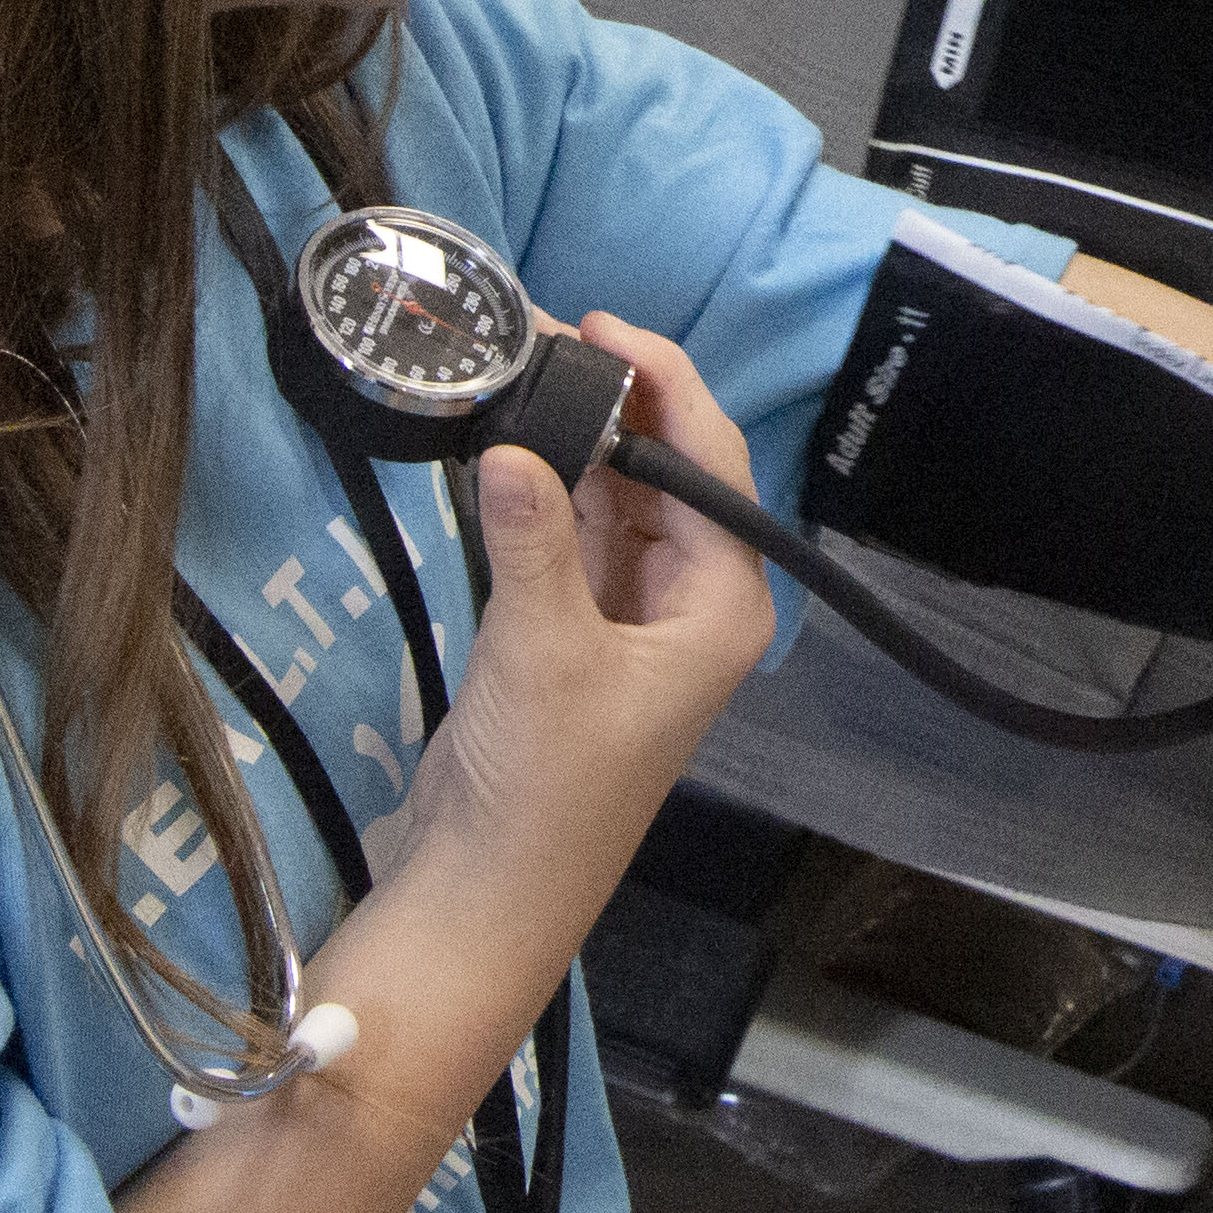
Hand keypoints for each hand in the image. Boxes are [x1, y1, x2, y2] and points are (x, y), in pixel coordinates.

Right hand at [398, 314, 768, 915]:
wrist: (490, 886)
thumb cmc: (544, 783)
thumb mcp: (540, 652)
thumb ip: (532, 539)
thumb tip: (513, 445)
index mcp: (722, 604)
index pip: (712, 463)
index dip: (664, 384)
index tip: (603, 327)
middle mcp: (693, 600)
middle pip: (669, 470)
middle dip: (615, 401)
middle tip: (544, 334)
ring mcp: (635, 614)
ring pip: (619, 496)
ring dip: (577, 437)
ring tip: (520, 364)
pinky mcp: (577, 628)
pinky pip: (575, 532)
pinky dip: (546, 485)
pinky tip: (508, 435)